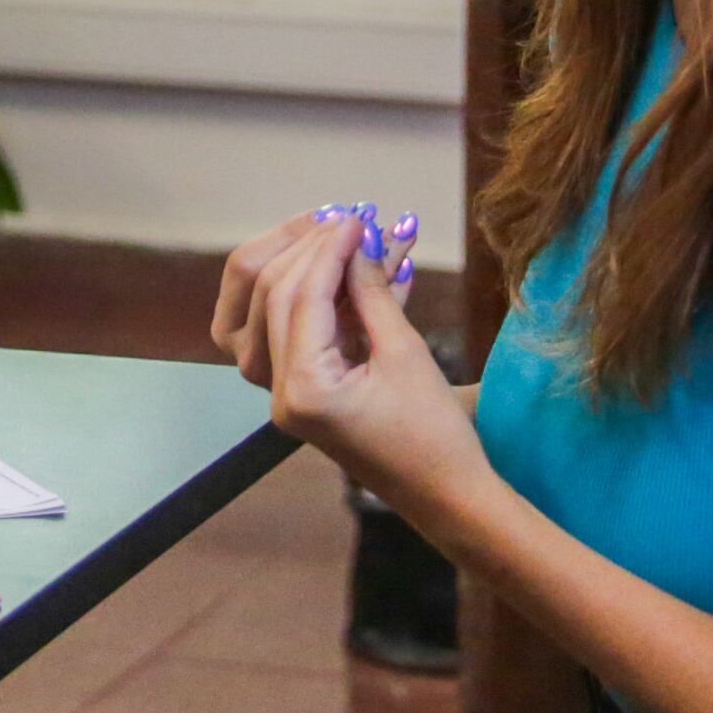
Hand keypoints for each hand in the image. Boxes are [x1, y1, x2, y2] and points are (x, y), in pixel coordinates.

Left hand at [255, 214, 491, 523]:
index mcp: (303, 390)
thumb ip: (370, 291)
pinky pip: (290, 329)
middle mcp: (278, 393)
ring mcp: (281, 394)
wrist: (444, 495)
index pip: (300, 296)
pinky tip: (349, 269)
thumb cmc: (435, 433)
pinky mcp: (296, 392)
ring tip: (345, 237)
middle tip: (349, 220)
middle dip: (308, 249)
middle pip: (272, 296)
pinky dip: (316, 295)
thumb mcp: (406, 353)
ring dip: (305, 266)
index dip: (328, 248)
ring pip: (269, 309)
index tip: (358, 216)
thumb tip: (357, 238)